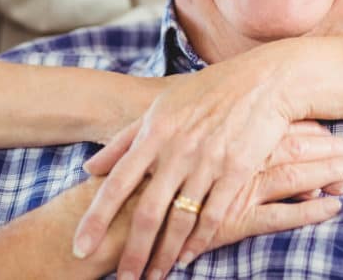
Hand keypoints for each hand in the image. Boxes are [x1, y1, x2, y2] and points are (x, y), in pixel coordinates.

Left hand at [72, 50, 342, 278]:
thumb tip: (88, 168)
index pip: (116, 183)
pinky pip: (213, 216)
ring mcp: (208, 163)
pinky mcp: (236, 173)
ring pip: (180, 221)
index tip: (80, 247)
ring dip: (164, 254)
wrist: (263, 83)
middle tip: (124, 278)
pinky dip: (198, 242)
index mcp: (154, 132)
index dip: (96, 218)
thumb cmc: (207, 93)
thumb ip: (123, 140)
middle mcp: (177, 150)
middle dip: (133, 251)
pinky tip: (186, 258)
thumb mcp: (160, 107)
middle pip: (147, 212)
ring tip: (153, 276)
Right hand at [146, 129, 342, 277]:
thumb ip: (191, 127)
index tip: (334, 129)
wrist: (116, 207)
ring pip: (291, 175)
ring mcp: (234, 186)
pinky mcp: (232, 217)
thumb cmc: (141, 172)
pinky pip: (278, 214)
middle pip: (291, 146)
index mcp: (221, 132)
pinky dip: (307, 211)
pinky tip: (334, 207)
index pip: (275, 126)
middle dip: (327, 147)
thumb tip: (215, 115)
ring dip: (326, 172)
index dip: (307, 129)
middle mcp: (231, 154)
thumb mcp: (165, 135)